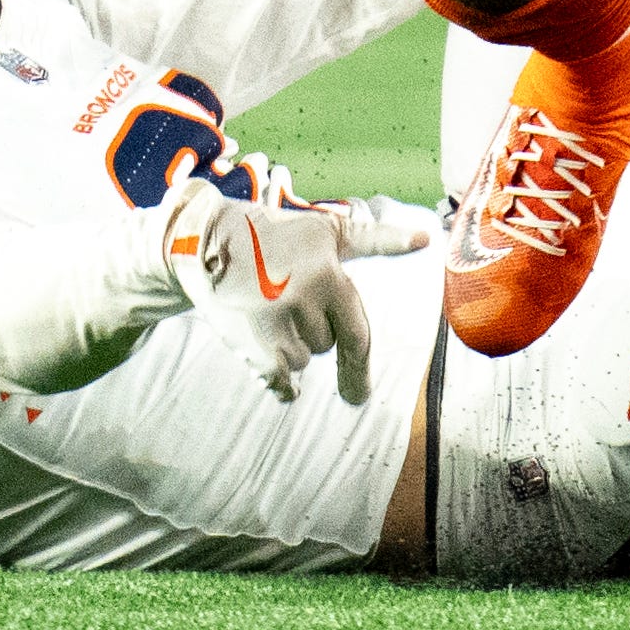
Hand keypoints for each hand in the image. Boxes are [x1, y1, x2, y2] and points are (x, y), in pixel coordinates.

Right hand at [159, 177, 432, 402]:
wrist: (204, 241)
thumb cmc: (275, 234)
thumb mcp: (327, 230)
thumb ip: (376, 239)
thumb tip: (425, 240)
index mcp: (329, 277)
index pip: (356, 335)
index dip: (358, 371)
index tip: (359, 399)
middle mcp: (305, 303)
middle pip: (327, 345)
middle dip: (313, 328)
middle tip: (287, 298)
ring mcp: (277, 327)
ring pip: (303, 360)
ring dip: (291, 345)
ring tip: (267, 308)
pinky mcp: (252, 346)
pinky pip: (279, 380)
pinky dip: (277, 379)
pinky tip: (264, 353)